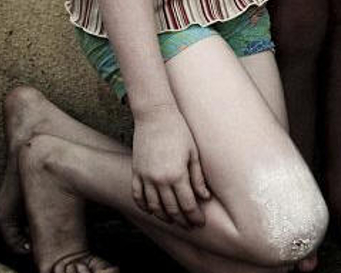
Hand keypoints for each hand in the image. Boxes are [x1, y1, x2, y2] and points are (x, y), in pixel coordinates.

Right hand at [131, 103, 210, 226]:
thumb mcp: (193, 152)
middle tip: (189, 226)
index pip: (187, 205)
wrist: (155, 115)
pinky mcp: (136, 172)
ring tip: (173, 221)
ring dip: (164, 217)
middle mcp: (160, 180)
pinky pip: (137, 196)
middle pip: (171, 210)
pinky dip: (144, 207)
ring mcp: (145, 177)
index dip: (194, 217)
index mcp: (177, 174)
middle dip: (182, 221)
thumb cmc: (179, 130)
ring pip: (154, 207)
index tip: (200, 222)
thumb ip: (198, 177)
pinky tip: (152, 211)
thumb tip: (204, 197)